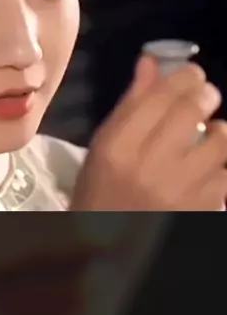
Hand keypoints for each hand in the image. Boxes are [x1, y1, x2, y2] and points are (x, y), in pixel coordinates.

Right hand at [70, 56, 226, 210]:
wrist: (107, 252)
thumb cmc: (101, 194)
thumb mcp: (104, 148)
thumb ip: (131, 105)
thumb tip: (151, 62)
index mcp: (118, 148)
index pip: (160, 97)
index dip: (183, 77)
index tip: (192, 73)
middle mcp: (150, 167)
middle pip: (191, 111)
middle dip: (205, 95)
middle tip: (206, 95)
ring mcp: (181, 191)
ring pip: (220, 141)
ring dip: (220, 130)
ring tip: (212, 133)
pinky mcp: (204, 209)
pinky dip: (222, 164)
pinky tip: (211, 165)